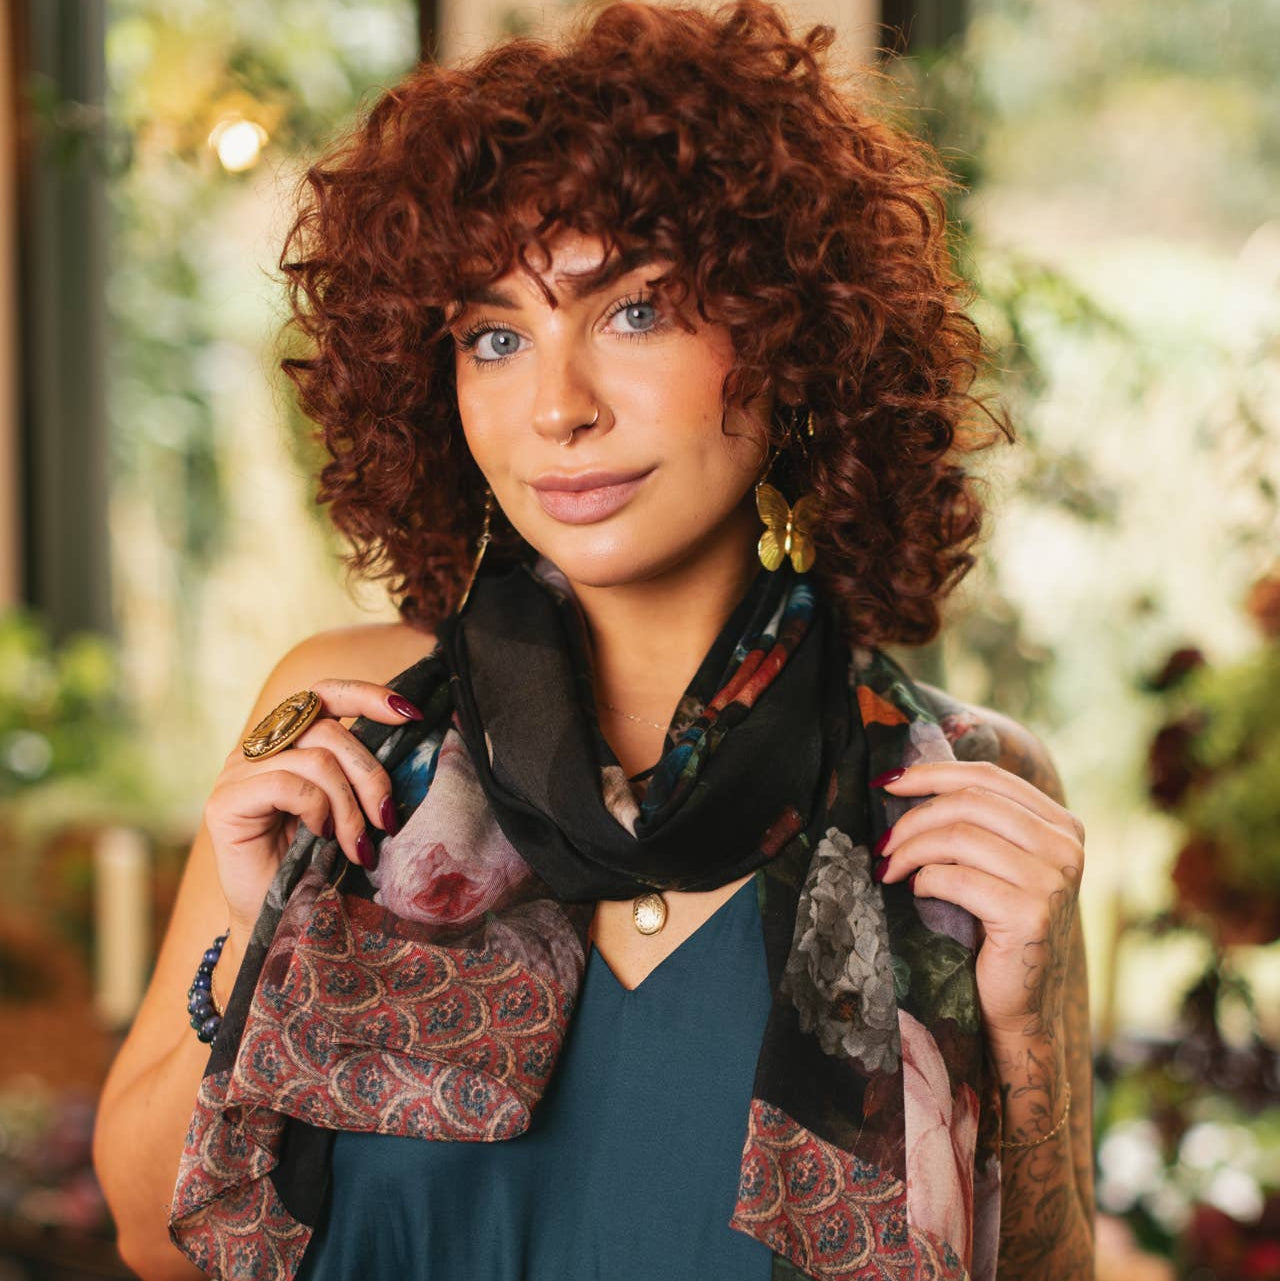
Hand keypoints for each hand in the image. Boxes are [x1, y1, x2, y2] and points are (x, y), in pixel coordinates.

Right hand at [203, 680, 422, 941]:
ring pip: (315, 758)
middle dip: (370, 773)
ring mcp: (237, 772)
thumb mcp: (349, 805)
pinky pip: (289, 784)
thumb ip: (359, 769)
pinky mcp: (226, 801)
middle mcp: (259, 748)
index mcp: (288, 740)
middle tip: (387, 818)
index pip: (325, 693)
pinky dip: (318, 809)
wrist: (282, 922)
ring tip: (360, 846)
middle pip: (327, 727)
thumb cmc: (320, 863)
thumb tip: (411, 735)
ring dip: (350, 805)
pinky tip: (322, 837)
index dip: (368, 695)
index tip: (411, 714)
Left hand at [872, 760, 1084, 1040]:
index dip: (930, 773)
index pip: (987, 776)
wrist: (1018, 1005)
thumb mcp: (993, 862)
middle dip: (913, 818)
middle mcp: (1067, 846)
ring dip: (911, 851)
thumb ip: (974, 821)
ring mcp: (1054, 881)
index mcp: (1061, 824)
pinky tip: (917, 893)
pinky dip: (926, 881)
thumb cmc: (993, 928)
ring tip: (889, 869)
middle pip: (969, 802)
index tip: (886, 782)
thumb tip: (905, 778)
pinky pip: (958, 879)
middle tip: (882, 844)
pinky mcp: (1032, 915)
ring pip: (960, 837)